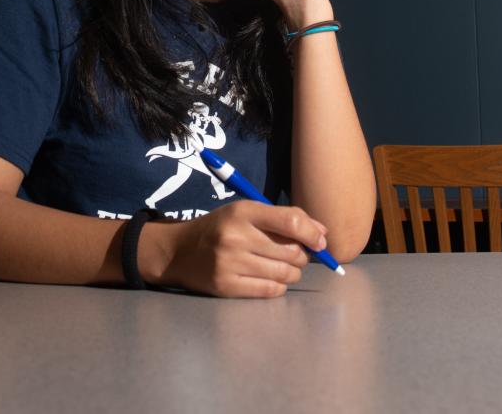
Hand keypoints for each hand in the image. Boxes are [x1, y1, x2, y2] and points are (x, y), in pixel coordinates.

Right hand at [144, 200, 328, 297]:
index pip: (291, 221)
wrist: (178, 251)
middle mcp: (236, 236)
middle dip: (303, 256)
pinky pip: (271, 290)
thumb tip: (322, 234)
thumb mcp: (246, 213)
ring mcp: (230, 263)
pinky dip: (279, 286)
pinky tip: (272, 279)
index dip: (313, 233)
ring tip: (285, 268)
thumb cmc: (220, 229)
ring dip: (293, 273)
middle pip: (292, 251)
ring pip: (285, 273)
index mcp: (243, 211)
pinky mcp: (226, 286)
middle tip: (296, 255)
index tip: (320, 242)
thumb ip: (284, 218)